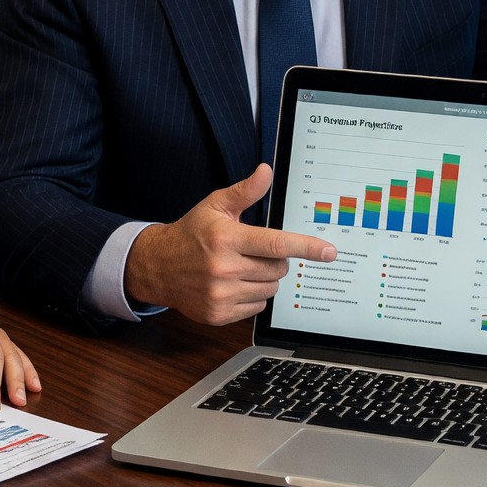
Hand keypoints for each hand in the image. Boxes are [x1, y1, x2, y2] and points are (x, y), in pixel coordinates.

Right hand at [123, 165, 338, 325]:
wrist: (157, 267)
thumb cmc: (191, 234)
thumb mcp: (215, 206)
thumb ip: (245, 192)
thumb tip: (265, 172)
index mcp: (226, 239)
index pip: (275, 245)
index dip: (306, 247)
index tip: (329, 252)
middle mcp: (223, 268)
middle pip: (278, 269)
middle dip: (275, 260)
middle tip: (254, 252)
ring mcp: (220, 295)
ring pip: (270, 290)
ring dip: (264, 279)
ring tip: (241, 267)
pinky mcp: (218, 314)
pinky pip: (256, 307)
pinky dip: (252, 296)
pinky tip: (233, 284)